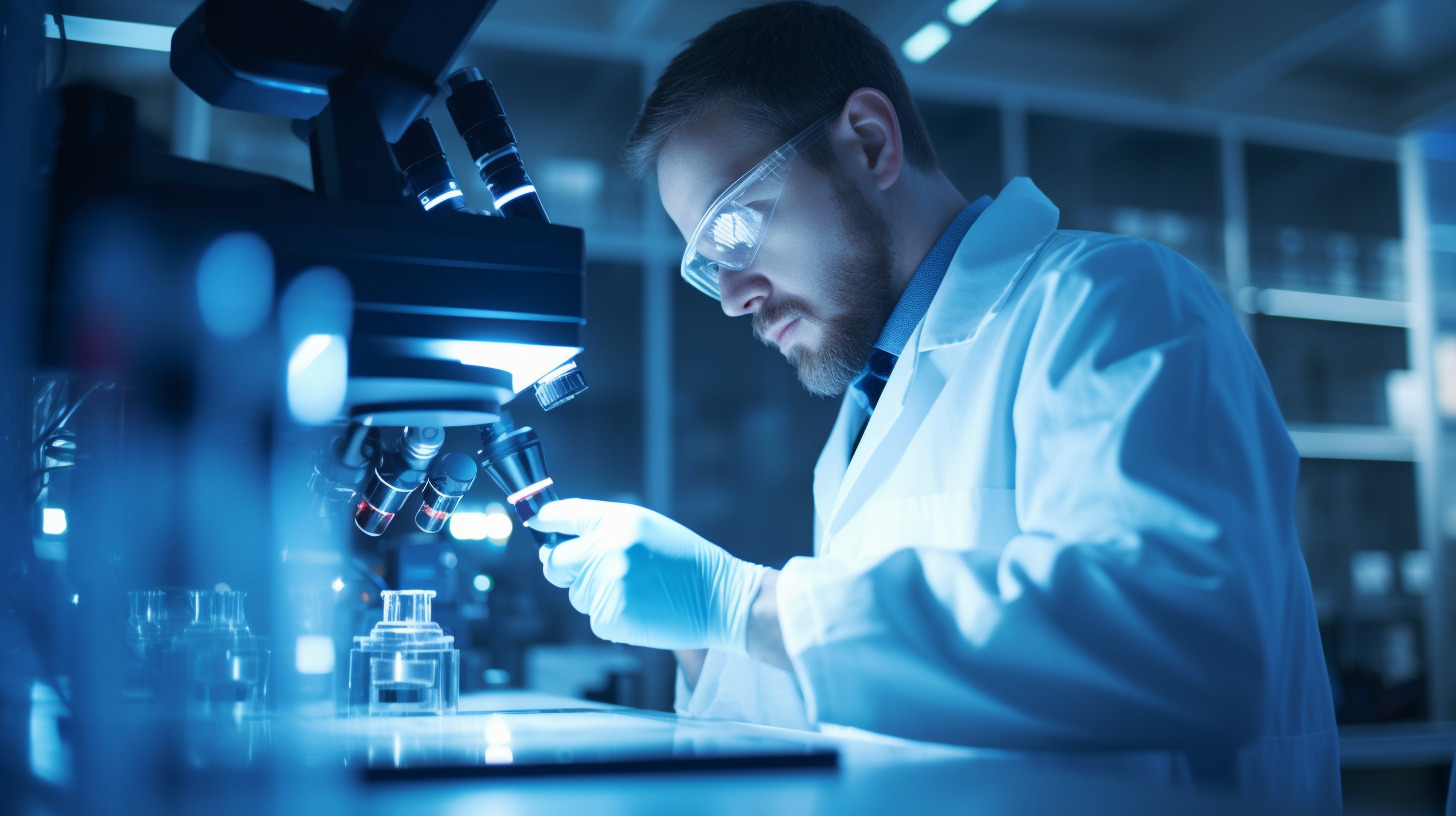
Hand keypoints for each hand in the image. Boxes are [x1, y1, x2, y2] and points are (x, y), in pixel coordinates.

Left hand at [529, 499, 765, 653]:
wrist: (720, 597)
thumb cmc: (685, 562)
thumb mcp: (647, 528)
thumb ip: (603, 528)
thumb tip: (555, 542)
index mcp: (617, 520)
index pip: (561, 514)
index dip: (542, 519)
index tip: (532, 521)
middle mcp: (608, 548)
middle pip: (555, 561)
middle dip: (564, 568)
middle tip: (593, 572)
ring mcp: (607, 583)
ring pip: (576, 594)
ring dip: (596, 595)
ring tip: (637, 591)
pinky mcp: (610, 616)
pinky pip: (594, 618)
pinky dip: (612, 617)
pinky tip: (641, 609)